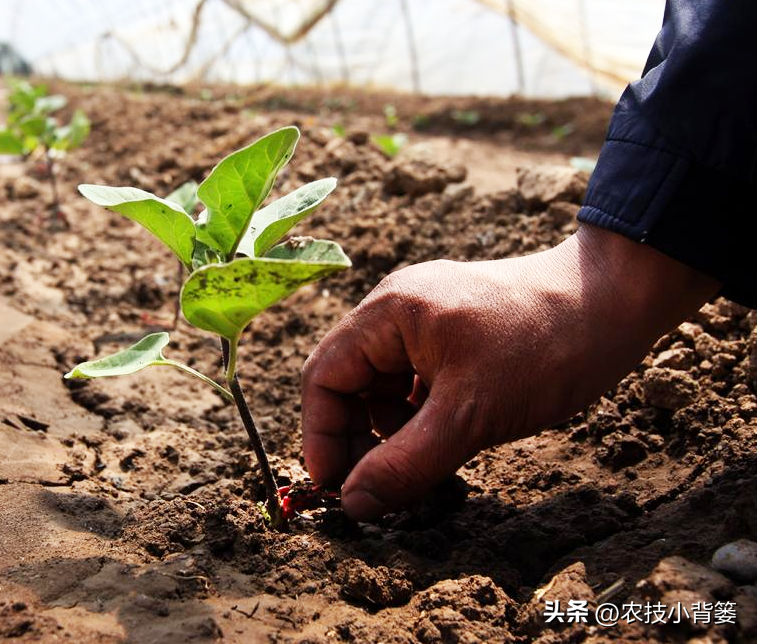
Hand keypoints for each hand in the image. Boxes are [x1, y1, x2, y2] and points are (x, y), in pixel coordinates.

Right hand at [301, 224, 718, 519]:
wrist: (617, 302)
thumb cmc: (546, 348)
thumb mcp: (470, 416)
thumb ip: (405, 463)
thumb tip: (354, 504)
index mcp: (389, 313)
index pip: (323, 377)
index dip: (322, 436)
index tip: (338, 489)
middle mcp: (397, 308)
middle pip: (348, 381)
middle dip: (358, 437)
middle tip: (379, 486)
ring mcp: (425, 317)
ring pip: (383, 385)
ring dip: (391, 430)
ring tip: (423, 461)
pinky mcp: (451, 331)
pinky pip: (414, 379)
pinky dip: (419, 415)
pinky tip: (445, 438)